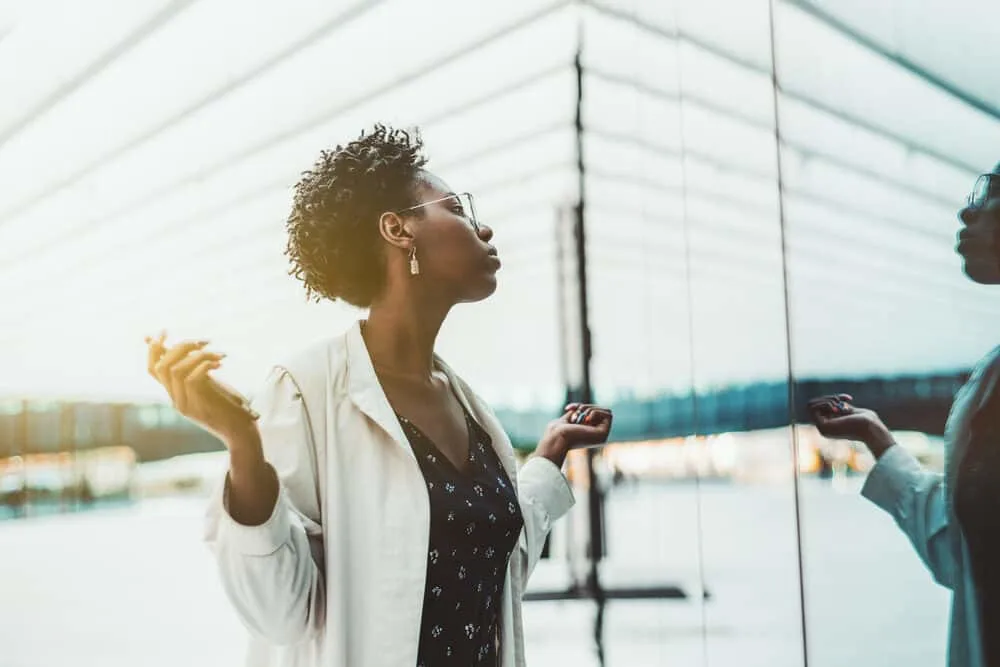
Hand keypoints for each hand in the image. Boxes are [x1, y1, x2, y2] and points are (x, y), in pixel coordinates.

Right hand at [146, 332, 258, 446]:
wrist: (241, 432)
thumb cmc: (229, 406)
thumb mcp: (210, 384)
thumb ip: (196, 368)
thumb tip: (189, 349)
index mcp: (175, 393)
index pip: (152, 369)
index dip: (154, 348)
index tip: (164, 331)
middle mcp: (175, 399)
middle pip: (160, 366)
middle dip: (180, 346)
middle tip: (203, 341)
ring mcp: (185, 404)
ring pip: (175, 370)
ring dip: (196, 354)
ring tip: (217, 353)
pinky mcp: (198, 406)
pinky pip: (191, 379)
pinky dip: (203, 365)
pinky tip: (219, 364)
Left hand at [535, 403, 613, 466]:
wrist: (556, 438)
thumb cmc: (557, 431)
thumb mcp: (569, 418)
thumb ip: (579, 414)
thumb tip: (586, 409)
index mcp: (589, 434)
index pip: (594, 413)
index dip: (582, 407)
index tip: (569, 409)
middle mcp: (597, 437)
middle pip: (601, 411)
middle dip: (588, 406)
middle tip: (577, 410)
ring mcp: (601, 436)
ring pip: (606, 411)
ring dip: (591, 408)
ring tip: (580, 414)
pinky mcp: (603, 434)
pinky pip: (608, 415)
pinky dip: (596, 412)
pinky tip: (586, 419)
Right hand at [807, 393, 893, 456]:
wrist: (872, 429)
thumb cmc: (868, 421)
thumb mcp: (850, 410)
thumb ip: (839, 407)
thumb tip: (830, 399)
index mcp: (830, 426)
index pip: (821, 407)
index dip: (832, 399)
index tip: (848, 399)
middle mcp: (824, 428)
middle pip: (813, 405)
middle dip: (827, 398)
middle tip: (840, 400)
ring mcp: (822, 429)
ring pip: (811, 405)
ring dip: (825, 400)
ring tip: (839, 404)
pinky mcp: (822, 427)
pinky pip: (813, 408)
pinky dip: (824, 403)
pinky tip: (836, 407)